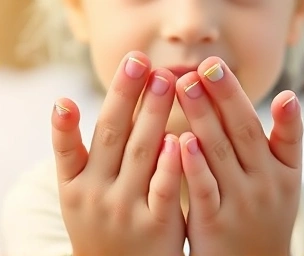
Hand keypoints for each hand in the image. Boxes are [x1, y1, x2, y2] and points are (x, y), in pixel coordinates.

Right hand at [52, 52, 184, 255]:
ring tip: (163, 80)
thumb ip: (88, 157)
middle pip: (112, 135)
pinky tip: (178, 137)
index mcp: (75, 186)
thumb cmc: (106, 227)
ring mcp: (126, 210)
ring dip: (150, 115)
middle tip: (141, 60)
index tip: (71, 90)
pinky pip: (164, 188)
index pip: (70, 144)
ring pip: (139, 154)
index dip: (70, 116)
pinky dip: (169, 163)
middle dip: (125, 95)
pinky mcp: (156, 226)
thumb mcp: (85, 196)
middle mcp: (95, 195)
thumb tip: (88, 110)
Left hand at [176, 57, 302, 255]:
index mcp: (282, 170)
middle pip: (240, 131)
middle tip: (200, 65)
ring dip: (203, 117)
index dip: (239, 93)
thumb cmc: (265, 215)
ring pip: (219, 153)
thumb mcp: (285, 180)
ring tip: (185, 85)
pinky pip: (204, 190)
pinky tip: (182, 140)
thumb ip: (285, 140)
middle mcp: (264, 183)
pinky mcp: (215, 224)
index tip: (217, 65)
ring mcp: (240, 203)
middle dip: (220, 96)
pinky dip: (195, 165)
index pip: (265, 125)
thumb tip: (288, 96)